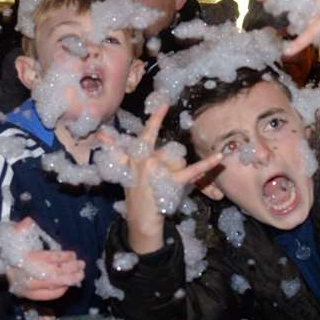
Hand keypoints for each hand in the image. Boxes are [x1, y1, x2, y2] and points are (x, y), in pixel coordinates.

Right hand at [3, 221, 85, 300]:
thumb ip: (20, 229)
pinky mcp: (28, 296)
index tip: (74, 255)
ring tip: (80, 275)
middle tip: (82, 265)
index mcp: (25, 258)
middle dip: (71, 269)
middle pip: (54, 272)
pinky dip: (60, 291)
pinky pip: (47, 295)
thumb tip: (28, 221)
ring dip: (69, 280)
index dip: (64, 256)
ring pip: (53, 284)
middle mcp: (27, 274)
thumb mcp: (11, 238)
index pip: (49, 258)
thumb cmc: (8, 253)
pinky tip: (68, 285)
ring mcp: (28, 287)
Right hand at [113, 105, 222, 255]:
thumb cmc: (134, 190)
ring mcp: (158, 171)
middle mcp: (145, 160)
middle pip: (168, 150)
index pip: (147, 132)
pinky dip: (207, 164)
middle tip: (165, 166)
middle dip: (170, 161)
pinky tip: (219, 157)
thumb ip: (114, 148)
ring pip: (178, 160)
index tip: (165, 102)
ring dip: (177, 170)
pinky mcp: (171, 182)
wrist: (139, 217)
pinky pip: (192, 170)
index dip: (156, 117)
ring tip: (168, 184)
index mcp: (135, 155)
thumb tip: (100, 132)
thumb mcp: (121, 168)